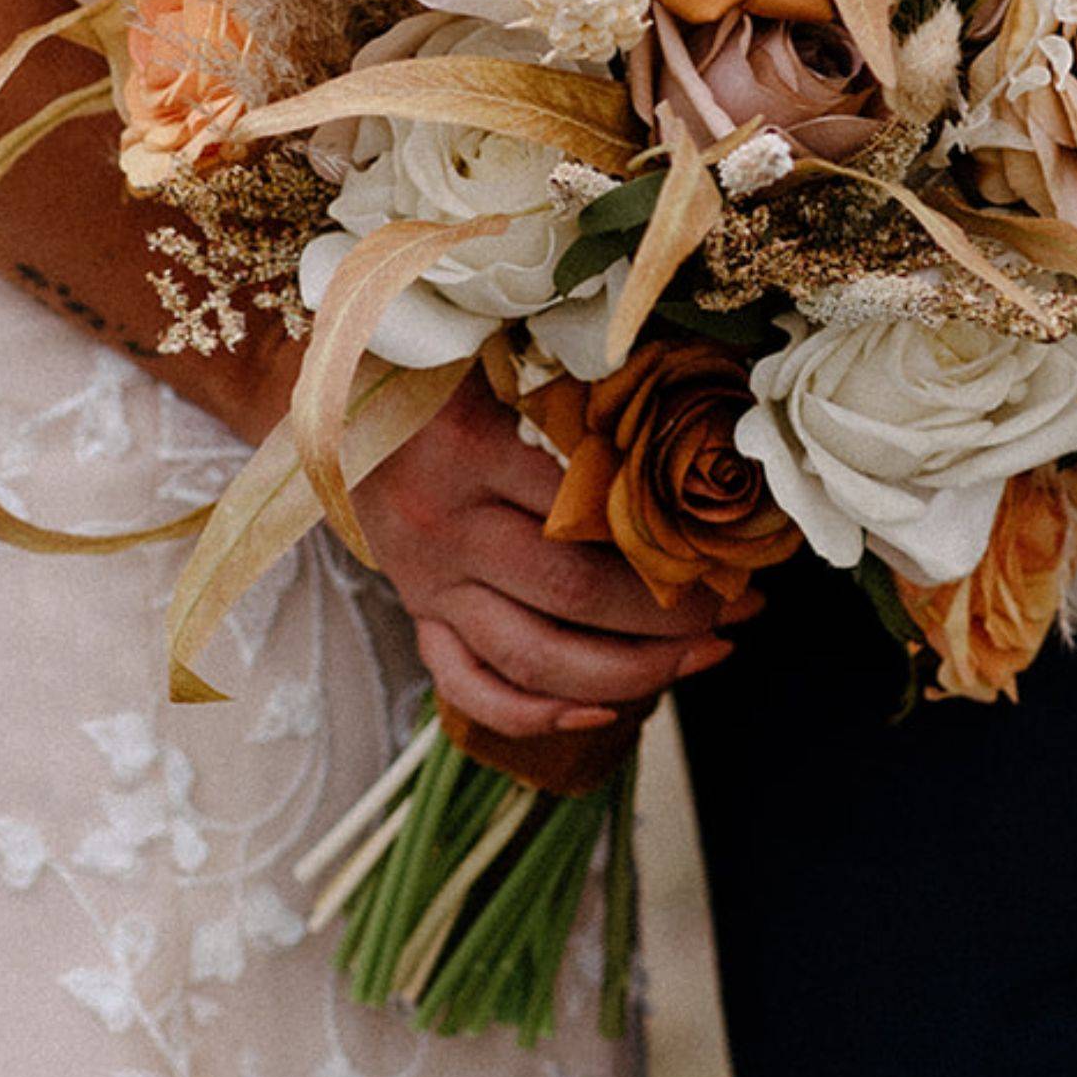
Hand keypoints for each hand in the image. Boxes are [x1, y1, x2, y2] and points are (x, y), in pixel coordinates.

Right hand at [360, 373, 743, 740]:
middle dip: (669, 615)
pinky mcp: (418, 615)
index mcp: (471, 451)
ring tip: (704, 656)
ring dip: (628, 671)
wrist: (336, 402)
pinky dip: (534, 714)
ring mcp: (429, 584)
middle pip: (573, 595)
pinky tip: (601, 712)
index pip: (587, 513)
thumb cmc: (442, 372)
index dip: (668, 538)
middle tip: (739, 611)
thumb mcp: (503, 361)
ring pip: (533, 658)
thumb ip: (581, 393)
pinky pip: (471, 686)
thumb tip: (690, 430)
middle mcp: (446, 528)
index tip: (733, 548)